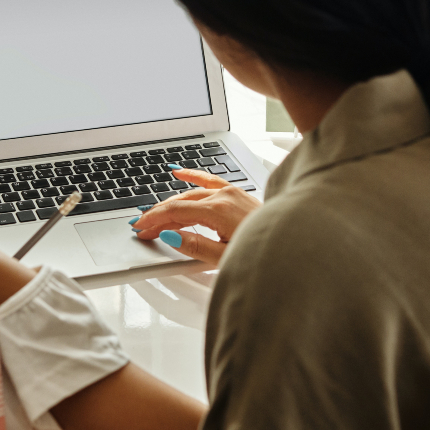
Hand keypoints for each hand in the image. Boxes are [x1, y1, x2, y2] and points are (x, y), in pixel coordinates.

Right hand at [131, 166, 260, 267]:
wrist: (289, 244)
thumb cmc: (261, 252)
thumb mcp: (224, 257)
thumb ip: (194, 245)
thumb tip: (169, 235)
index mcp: (218, 211)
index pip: (176, 211)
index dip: (154, 219)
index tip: (140, 227)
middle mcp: (224, 196)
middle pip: (181, 202)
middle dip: (159, 215)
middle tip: (143, 228)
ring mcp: (231, 192)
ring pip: (192, 193)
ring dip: (172, 203)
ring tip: (155, 215)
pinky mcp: (237, 193)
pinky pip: (209, 180)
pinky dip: (192, 176)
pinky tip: (178, 172)